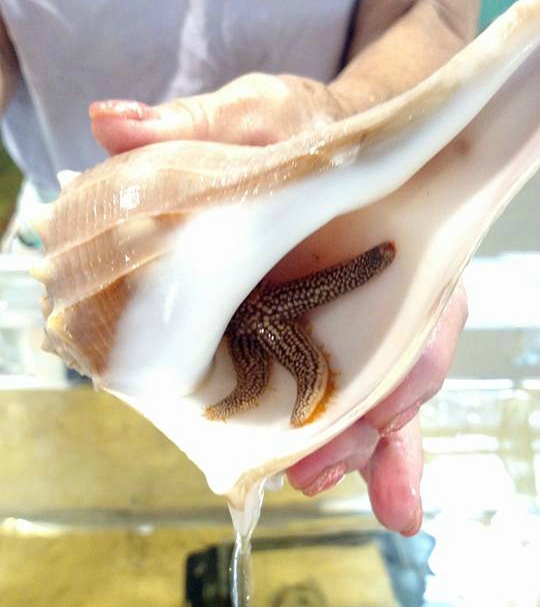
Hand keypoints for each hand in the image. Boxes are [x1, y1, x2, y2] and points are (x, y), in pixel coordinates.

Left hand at [90, 72, 466, 535]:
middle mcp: (385, 290)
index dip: (403, 371)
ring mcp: (355, 320)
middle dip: (366, 433)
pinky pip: (346, 399)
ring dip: (357, 454)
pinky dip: (351, 447)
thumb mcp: (253, 117)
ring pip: (375, 399)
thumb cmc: (295, 129)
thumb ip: (193, 126)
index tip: (375, 413)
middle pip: (396, 376)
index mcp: (392, 239)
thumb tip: (110, 124)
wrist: (310, 137)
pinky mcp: (326, 340)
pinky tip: (334, 488)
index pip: (421, 315)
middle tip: (315, 472)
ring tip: (321, 490)